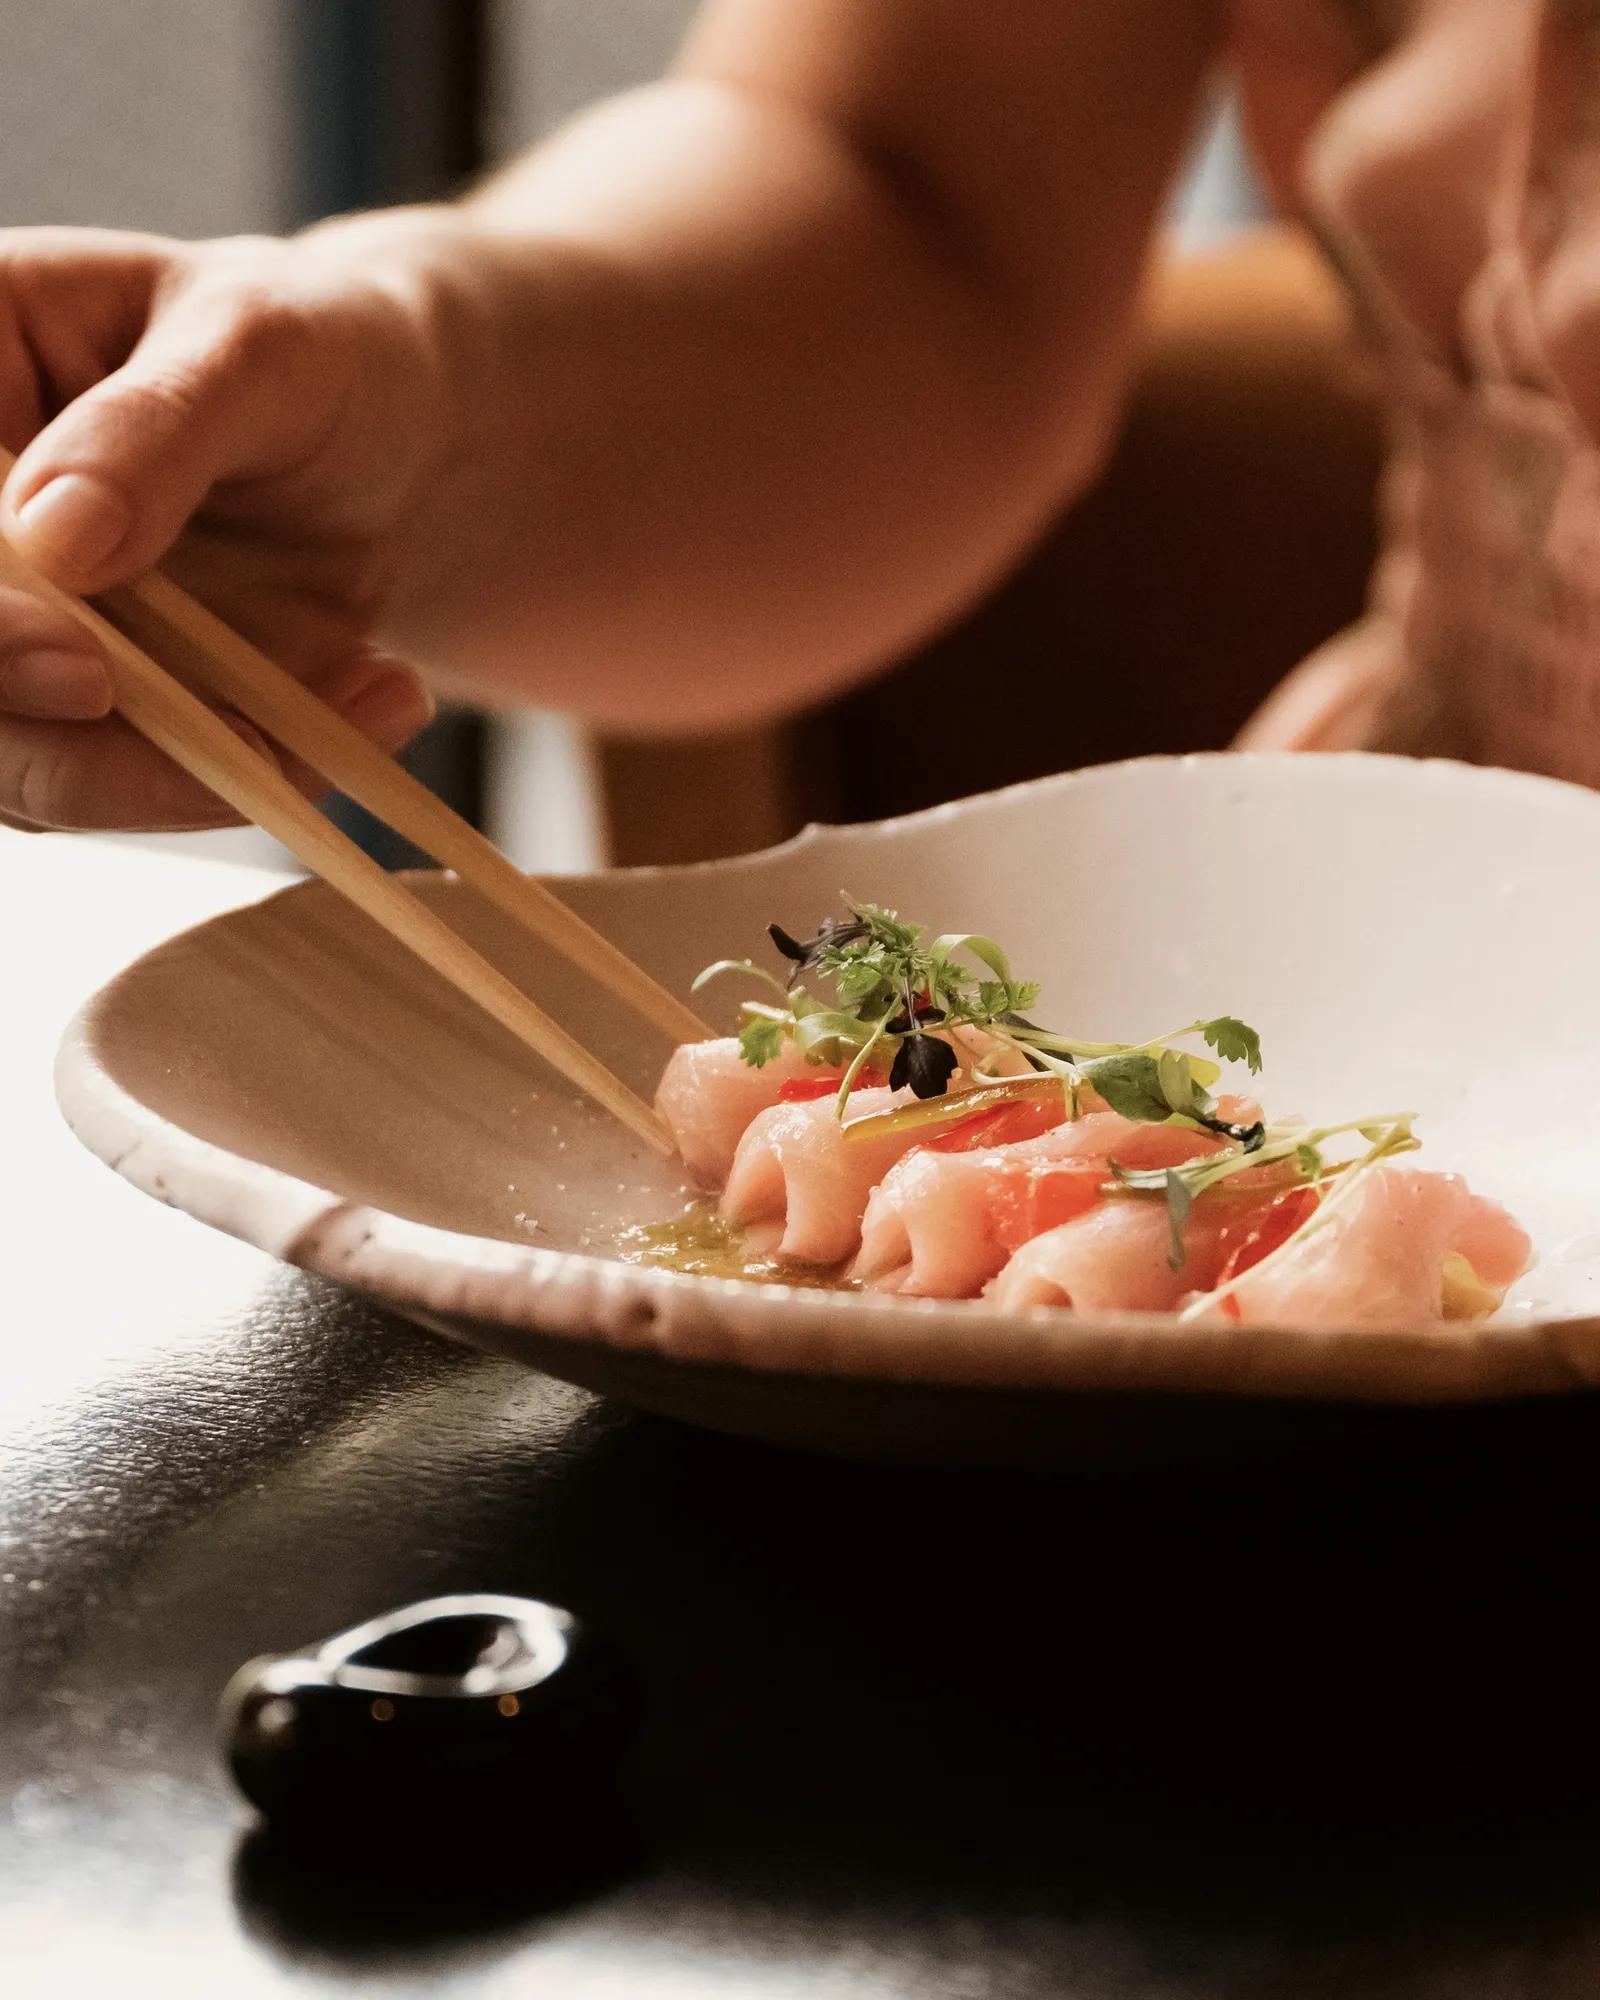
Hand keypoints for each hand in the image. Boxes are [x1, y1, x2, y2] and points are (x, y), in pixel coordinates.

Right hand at [0, 221, 450, 828]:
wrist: (397, 445)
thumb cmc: (316, 353)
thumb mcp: (259, 349)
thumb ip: (151, 430)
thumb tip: (51, 541)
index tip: (84, 667)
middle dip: (82, 751)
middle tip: (248, 747)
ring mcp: (16, 626)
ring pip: (33, 769)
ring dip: (198, 778)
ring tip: (375, 693)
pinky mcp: (91, 712)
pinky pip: (137, 789)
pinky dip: (259, 774)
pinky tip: (374, 698)